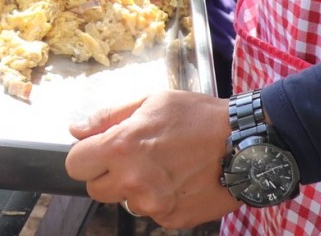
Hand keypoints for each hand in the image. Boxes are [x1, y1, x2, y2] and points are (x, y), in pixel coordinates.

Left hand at [67, 91, 238, 227]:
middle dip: (109, 173)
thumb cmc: (198, 117)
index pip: (75, 165)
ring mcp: (153, 204)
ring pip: (125, 202)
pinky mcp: (172, 219)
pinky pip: (153, 213)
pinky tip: (179, 180)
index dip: (86, 155)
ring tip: (164, 166)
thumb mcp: (152, 102)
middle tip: (136, 157)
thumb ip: (108, 117)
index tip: (99, 150)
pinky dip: (161, 200)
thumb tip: (76, 130)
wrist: (245, 144)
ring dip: (136, 188)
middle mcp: (133, 181)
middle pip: (96, 188)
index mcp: (121, 147)